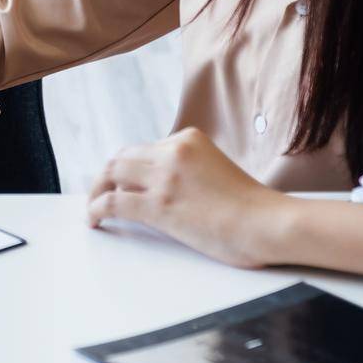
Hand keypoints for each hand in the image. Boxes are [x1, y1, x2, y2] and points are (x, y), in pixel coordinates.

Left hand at [87, 127, 287, 268]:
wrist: (270, 223)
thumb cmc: (252, 207)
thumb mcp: (216, 169)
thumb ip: (189, 170)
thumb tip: (163, 188)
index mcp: (188, 139)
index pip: (146, 149)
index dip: (131, 168)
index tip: (123, 181)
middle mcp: (173, 151)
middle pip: (123, 158)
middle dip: (108, 176)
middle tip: (100, 192)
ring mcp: (164, 176)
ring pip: (112, 174)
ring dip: (97, 190)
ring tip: (92, 206)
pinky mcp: (159, 204)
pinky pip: (113, 202)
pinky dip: (96, 209)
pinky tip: (94, 218)